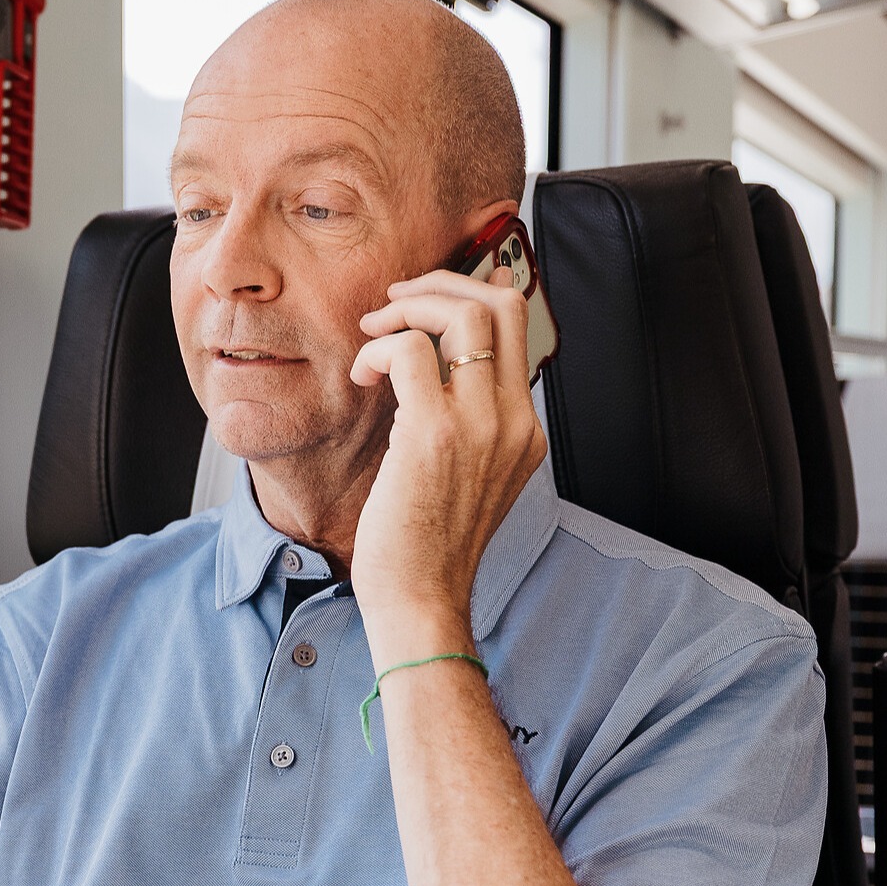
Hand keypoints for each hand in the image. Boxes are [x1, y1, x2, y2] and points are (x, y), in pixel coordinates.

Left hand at [345, 263, 547, 666]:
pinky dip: (379, 349)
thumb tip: (432, 368)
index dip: (471, 293)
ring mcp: (481, 425)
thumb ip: (466, 425)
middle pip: (501, 303)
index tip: (426, 298)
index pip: (518, 326)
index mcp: (525, 429)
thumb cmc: (427, 546)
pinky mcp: (435, 435)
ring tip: (372, 334)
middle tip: (393, 301)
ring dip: (406, 309)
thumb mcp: (466, 478)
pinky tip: (361, 377)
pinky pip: (411, 352)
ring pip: (462, 314)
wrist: (422, 600)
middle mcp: (514, 420)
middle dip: (440, 284)